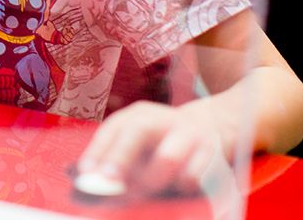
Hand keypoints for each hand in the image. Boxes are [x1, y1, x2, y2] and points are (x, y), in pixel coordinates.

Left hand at [77, 99, 234, 195]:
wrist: (215, 126)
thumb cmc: (165, 142)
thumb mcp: (141, 139)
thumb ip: (117, 156)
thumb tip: (90, 179)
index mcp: (140, 114)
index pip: (113, 128)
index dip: (98, 150)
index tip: (87, 172)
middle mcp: (163, 118)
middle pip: (138, 132)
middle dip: (120, 158)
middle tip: (109, 181)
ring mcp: (190, 133)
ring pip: (167, 158)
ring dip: (154, 179)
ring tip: (152, 188)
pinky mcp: (213, 151)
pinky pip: (193, 176)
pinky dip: (182, 186)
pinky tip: (181, 185)